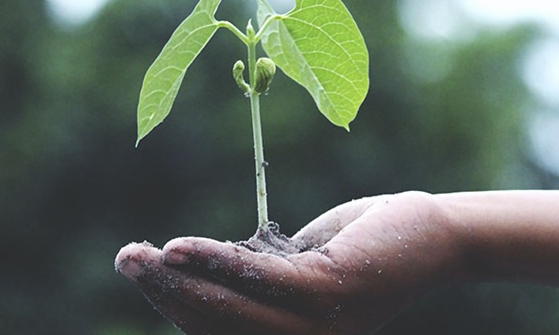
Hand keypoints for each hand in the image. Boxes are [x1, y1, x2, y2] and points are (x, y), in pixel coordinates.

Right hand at [115, 191, 460, 334]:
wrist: (434, 234)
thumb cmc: (367, 245)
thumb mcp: (304, 263)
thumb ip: (261, 275)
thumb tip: (208, 266)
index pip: (221, 331)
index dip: (177, 306)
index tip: (145, 272)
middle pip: (217, 325)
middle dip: (165, 294)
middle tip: (125, 259)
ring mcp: (318, 324)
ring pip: (230, 309)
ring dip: (178, 281)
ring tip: (138, 255)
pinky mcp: (330, 292)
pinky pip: (260, 280)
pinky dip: (215, 263)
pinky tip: (180, 248)